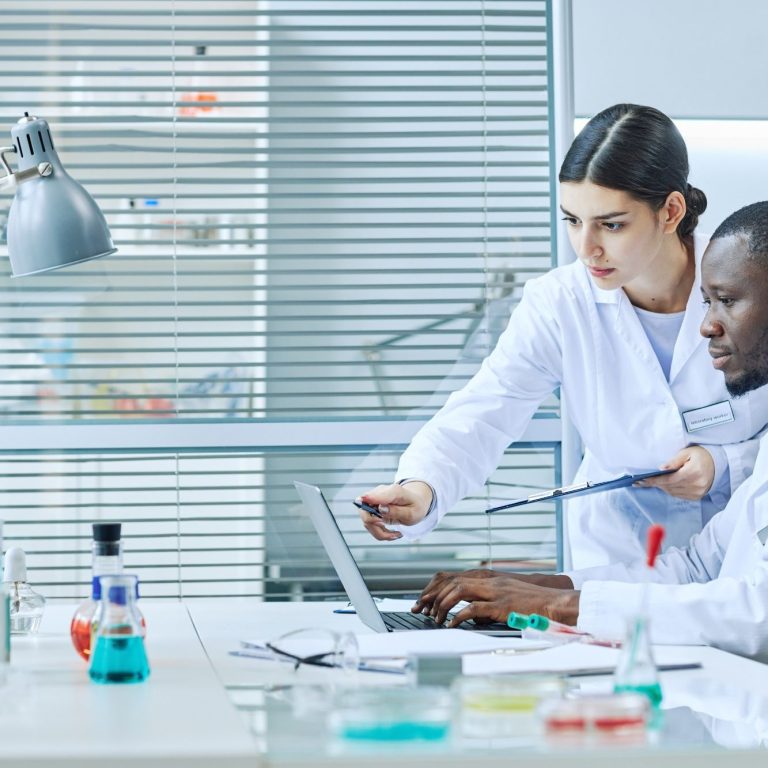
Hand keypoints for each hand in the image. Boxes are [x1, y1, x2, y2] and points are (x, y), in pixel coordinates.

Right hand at [356, 481, 433, 540]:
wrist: (415, 503)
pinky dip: (380, 533)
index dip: (369, 499)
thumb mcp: (412, 513)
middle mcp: (380, 493)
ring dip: (380, 532)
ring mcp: (374, 501)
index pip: (377, 494)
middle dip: (374, 524)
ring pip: (367, 520)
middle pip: (364, 509)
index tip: (366, 506)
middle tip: (391, 533)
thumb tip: (380, 509)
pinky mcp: (371, 509)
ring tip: (396, 535)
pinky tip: (392, 533)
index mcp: (394, 491)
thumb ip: (397, 511)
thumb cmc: (415, 506)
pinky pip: (370, 524)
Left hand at [411, 569, 576, 626]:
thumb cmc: (533, 604)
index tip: (424, 599)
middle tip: (422, 609)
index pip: (454, 576)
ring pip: (459, 590)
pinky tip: (452, 624)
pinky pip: (474, 608)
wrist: (555, 603)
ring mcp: (496, 591)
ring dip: (443, 604)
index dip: (436, 587)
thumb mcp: (506, 597)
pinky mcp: (502, 605)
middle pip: (452, 581)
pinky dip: (459, 615)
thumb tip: (469, 615)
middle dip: (433, 595)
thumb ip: (487, 601)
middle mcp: (490, 581)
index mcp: (489, 578)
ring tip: (436, 618)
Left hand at [634, 445, 714, 500]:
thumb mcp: (686, 453)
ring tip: (652, 482)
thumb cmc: (700, 455)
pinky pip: (679, 495)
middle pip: (669, 487)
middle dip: (655, 484)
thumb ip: (674, 461)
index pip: (669, 479)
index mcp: (693, 473)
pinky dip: (670, 490)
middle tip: (641, 481)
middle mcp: (696, 484)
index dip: (654, 480)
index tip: (642, 480)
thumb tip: (660, 468)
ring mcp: (698, 492)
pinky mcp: (697, 496)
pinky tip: (665, 485)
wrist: (717, 464)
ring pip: (673, 492)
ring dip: (662, 487)